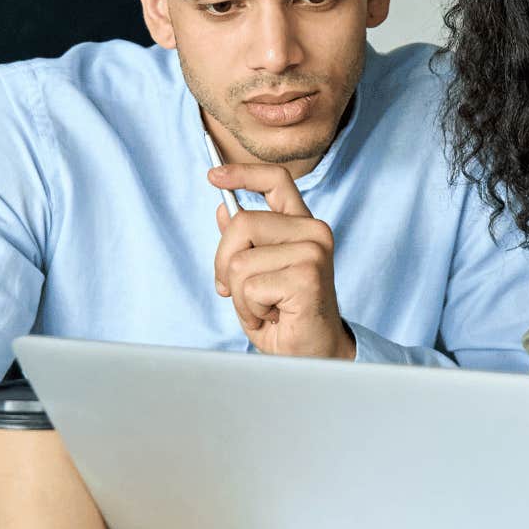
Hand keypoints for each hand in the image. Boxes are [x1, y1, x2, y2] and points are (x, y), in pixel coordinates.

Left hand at [209, 163, 353, 360]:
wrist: (314, 354)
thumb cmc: (286, 316)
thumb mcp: (256, 274)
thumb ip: (245, 242)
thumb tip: (223, 210)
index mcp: (301, 226)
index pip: (276, 181)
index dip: (242, 173)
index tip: (213, 176)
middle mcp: (313, 232)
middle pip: (242, 222)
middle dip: (224, 263)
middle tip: (237, 292)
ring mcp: (313, 251)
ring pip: (241, 260)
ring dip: (241, 295)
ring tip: (265, 308)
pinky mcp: (307, 276)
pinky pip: (250, 286)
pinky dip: (251, 309)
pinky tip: (273, 316)